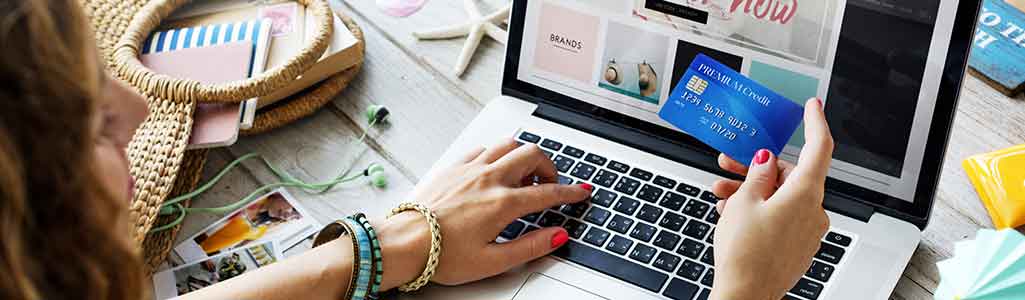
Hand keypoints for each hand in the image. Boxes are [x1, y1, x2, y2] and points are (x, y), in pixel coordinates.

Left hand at [375, 139, 591, 288]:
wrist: (403, 242)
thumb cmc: (442, 255)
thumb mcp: (493, 261)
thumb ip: (531, 247)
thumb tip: (557, 236)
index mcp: (502, 204)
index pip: (548, 192)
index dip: (570, 193)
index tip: (581, 192)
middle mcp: (488, 179)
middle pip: (532, 155)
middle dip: (550, 167)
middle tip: (550, 184)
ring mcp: (469, 169)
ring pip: (508, 144)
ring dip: (524, 155)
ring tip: (524, 176)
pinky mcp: (453, 167)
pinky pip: (483, 148)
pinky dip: (497, 154)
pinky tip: (495, 170)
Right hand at [709, 99, 833, 299]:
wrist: (745, 294)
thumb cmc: (746, 253)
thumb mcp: (745, 201)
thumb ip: (758, 174)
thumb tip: (767, 161)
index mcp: (805, 194)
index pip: (819, 148)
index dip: (815, 123)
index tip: (812, 107)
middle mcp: (813, 211)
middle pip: (790, 176)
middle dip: (757, 168)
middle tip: (729, 164)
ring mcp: (807, 231)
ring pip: (781, 198)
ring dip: (752, 192)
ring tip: (722, 196)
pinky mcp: (797, 247)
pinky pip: (781, 218)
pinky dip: (760, 211)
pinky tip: (734, 215)